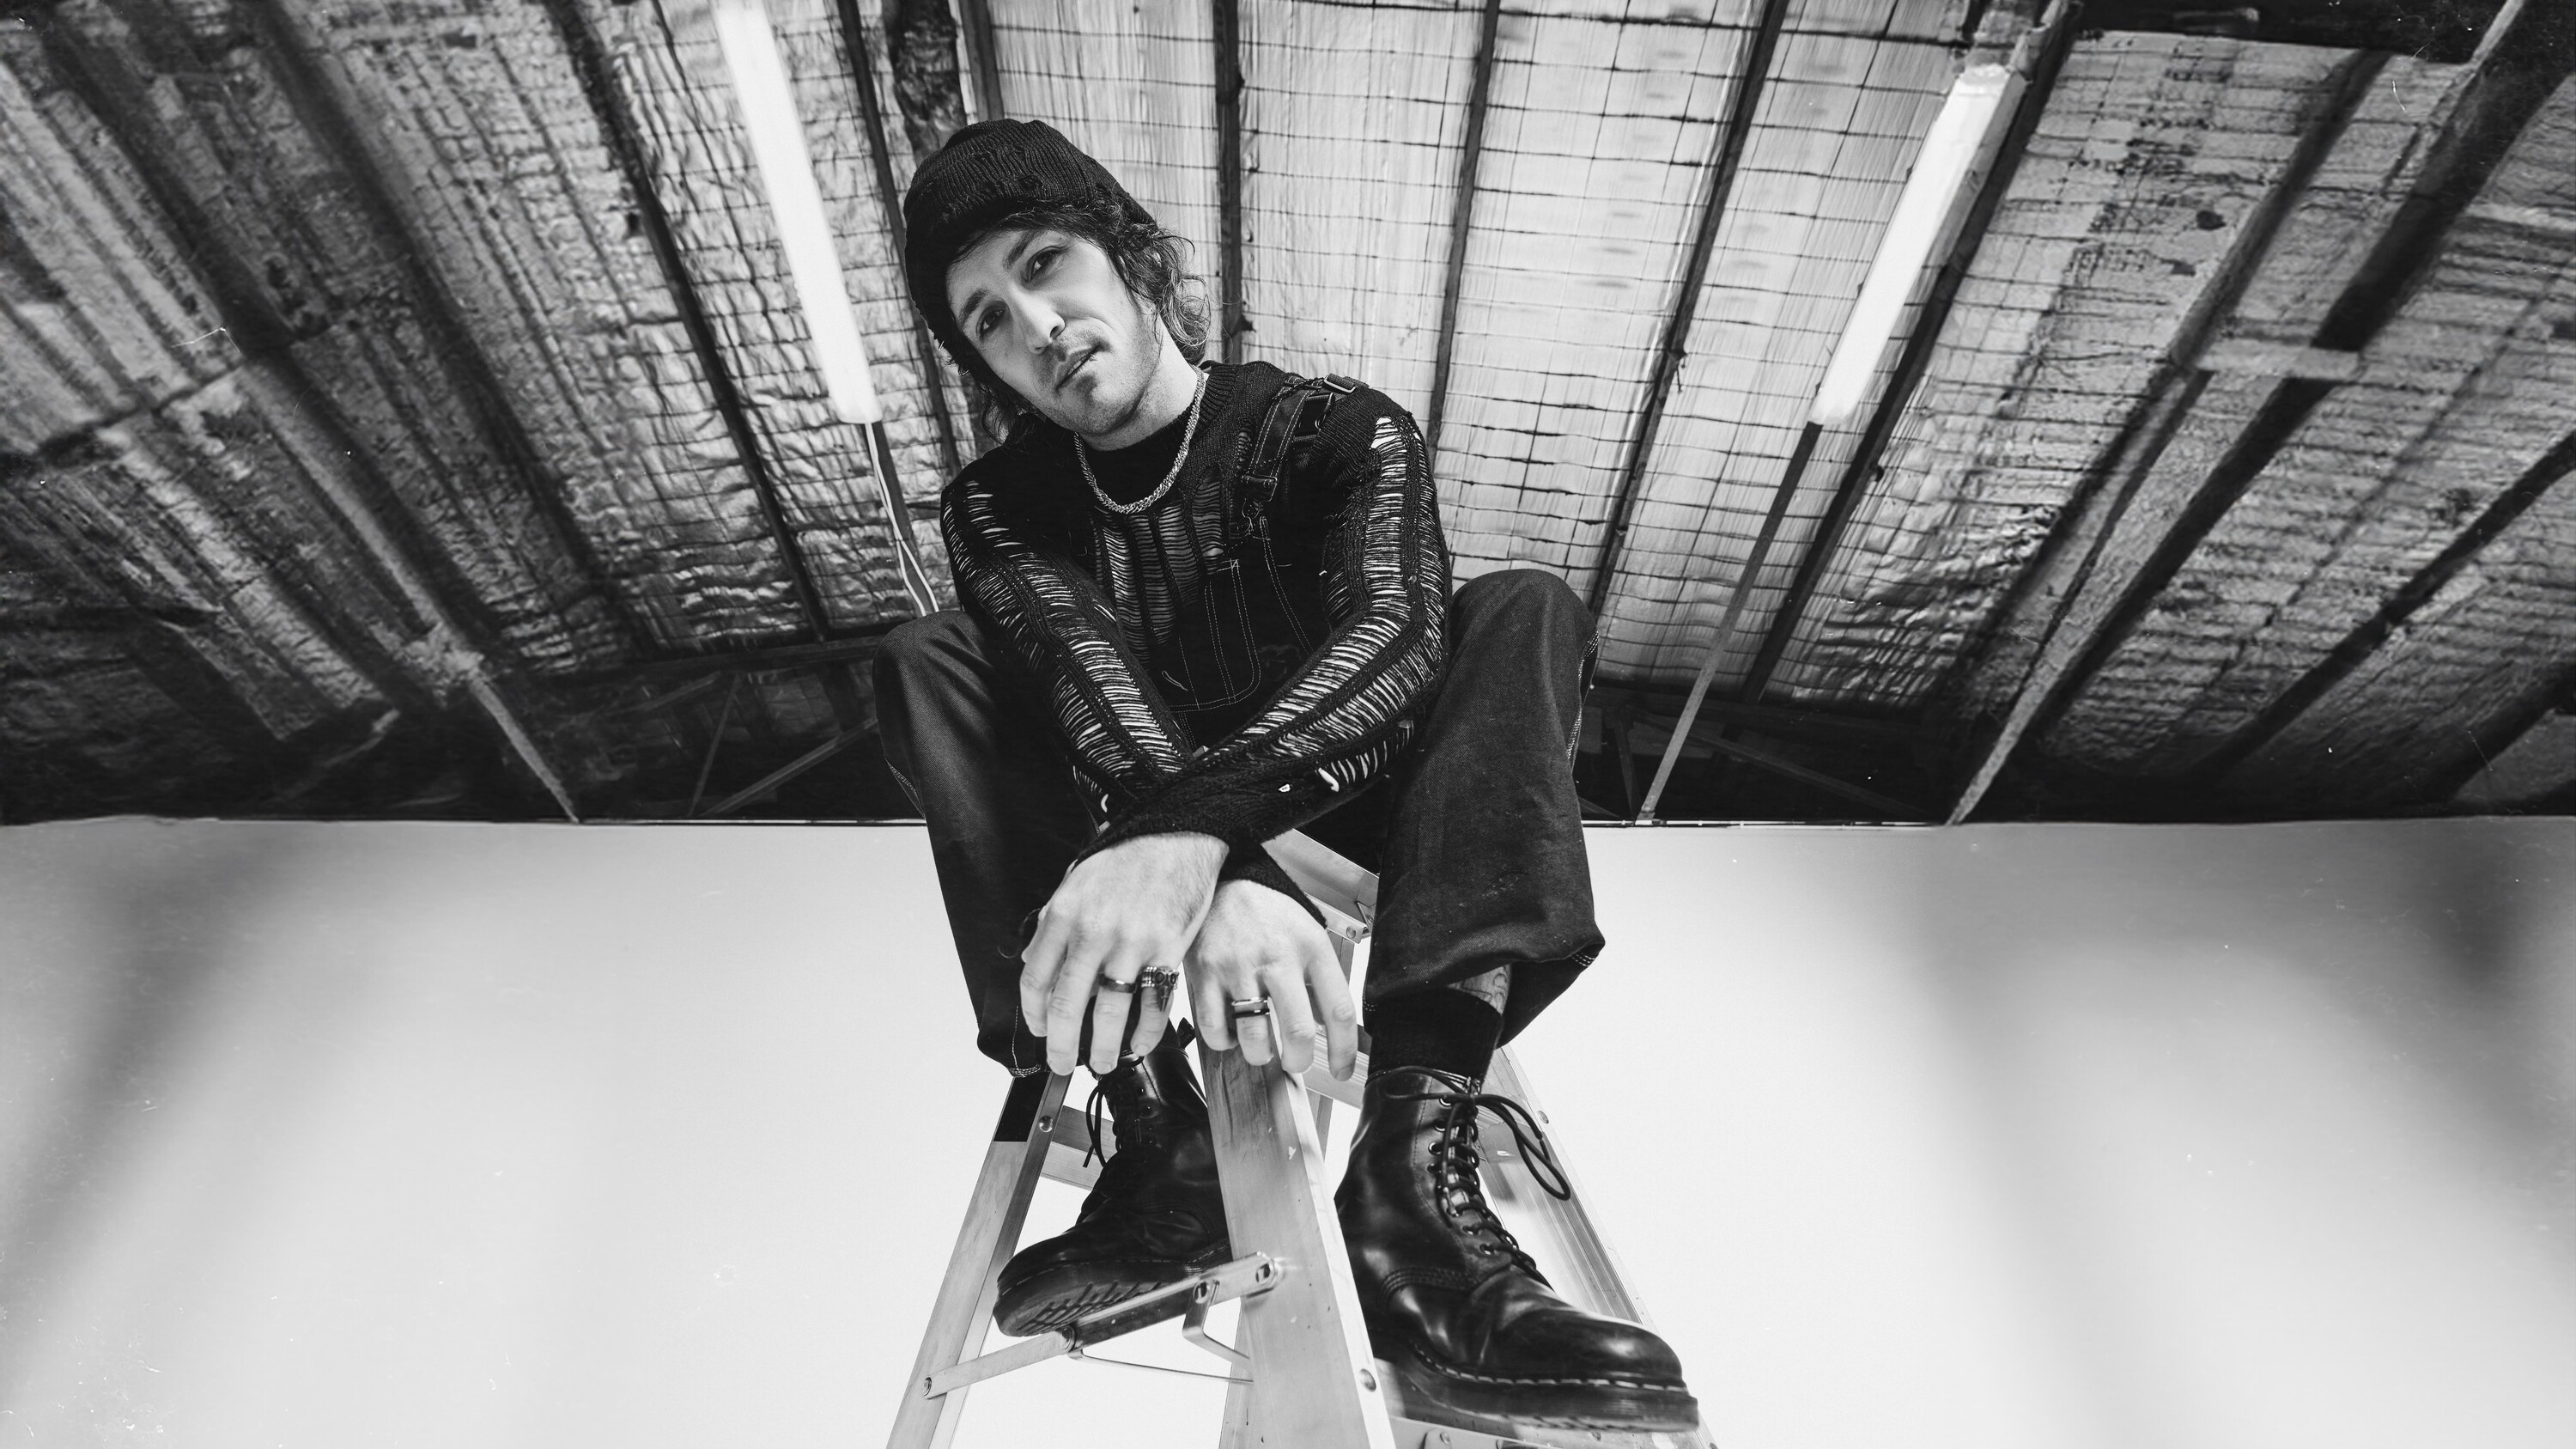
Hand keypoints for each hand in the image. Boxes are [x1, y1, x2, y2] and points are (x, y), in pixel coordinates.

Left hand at [1021, 832, 1226, 1074]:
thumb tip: (1035, 962)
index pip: (1036, 979)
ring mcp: (1133, 944)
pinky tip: (1140, 1043)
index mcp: (1065, 916)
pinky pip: (1154, 1002)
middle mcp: (1094, 932)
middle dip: (1062, 1045)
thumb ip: (1052, 925)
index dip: (1034, 1015)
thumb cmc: (1126, 858)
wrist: (1175, 835)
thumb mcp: (1074, 883)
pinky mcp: (1168, 951)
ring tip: (1103, 1062)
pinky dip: (1147, 1031)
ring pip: (1111, 1012)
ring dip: (1105, 1047)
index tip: (1040, 1030)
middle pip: (1068, 1005)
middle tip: (1062, 1063)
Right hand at [1186, 880, 1359, 1078]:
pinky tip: (1230, 1032)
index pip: (1339, 1010)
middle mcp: (1277, 958)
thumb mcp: (1307, 935)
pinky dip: (1224, 1042)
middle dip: (1299, 1061)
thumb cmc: (1270, 912)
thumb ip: (1318, 980)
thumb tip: (1327, 1026)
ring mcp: (1239, 967)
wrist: (1226, 881)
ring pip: (1255, 1037)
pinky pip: (1214, 1029)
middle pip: (1298, 1030)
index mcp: (1311, 948)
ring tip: (1262, 1050)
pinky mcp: (1205, 973)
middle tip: (1295, 1062)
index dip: (1344, 1050)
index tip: (1341, 1070)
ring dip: (1260, 1055)